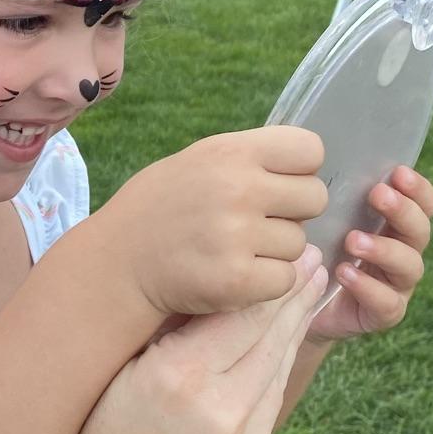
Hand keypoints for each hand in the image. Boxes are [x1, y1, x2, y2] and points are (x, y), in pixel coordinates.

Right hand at [0, 249, 327, 433]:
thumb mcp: (110, 385)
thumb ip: (163, 341)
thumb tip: (207, 292)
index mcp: (177, 380)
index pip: (241, 312)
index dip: (269, 279)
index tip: (288, 251)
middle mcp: (222, 414)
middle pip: (272, 339)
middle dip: (294, 298)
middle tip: (313, 260)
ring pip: (276, 377)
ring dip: (290, 338)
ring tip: (303, 300)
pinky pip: (265, 422)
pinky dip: (264, 390)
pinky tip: (269, 365)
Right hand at [97, 127, 328, 322]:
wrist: (118, 262)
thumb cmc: (163, 208)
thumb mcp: (200, 161)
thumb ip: (250, 160)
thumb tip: (305, 170)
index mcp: (231, 151)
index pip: (310, 150)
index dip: (299, 171)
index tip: (277, 185)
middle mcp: (238, 188)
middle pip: (315, 198)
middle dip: (293, 213)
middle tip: (259, 223)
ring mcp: (237, 235)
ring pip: (300, 244)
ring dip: (275, 251)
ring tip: (236, 250)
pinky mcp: (237, 279)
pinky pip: (286, 279)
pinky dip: (266, 283)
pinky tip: (235, 274)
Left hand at [310, 165, 432, 341]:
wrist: (300, 305)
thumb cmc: (316, 253)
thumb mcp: (324, 223)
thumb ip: (334, 200)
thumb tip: (320, 165)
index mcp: (395, 227)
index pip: (422, 204)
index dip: (418, 189)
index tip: (398, 172)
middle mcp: (404, 254)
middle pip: (420, 231)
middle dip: (403, 211)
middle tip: (378, 195)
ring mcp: (397, 286)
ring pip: (409, 265)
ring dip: (384, 249)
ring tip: (353, 240)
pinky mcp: (383, 314)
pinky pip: (386, 302)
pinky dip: (366, 286)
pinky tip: (344, 272)